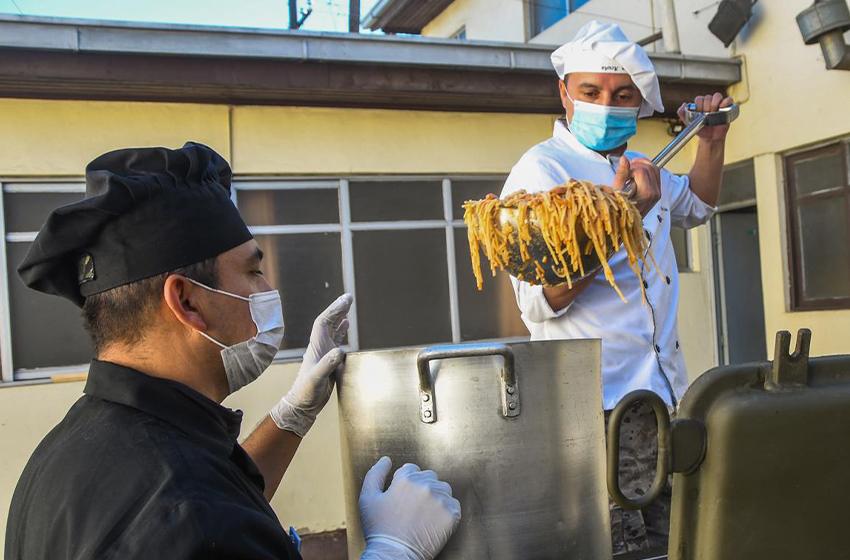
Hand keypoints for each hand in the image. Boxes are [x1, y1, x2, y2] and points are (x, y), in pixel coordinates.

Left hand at [269, 293, 352, 436]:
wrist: (302, 405)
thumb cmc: (306, 393)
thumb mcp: (316, 379)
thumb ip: (327, 364)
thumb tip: (340, 350)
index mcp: (316, 347)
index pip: (324, 322)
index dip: (334, 309)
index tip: (345, 300)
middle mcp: (320, 346)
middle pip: (329, 322)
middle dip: (338, 308)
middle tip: (349, 297)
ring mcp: (324, 352)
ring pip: (333, 329)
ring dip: (340, 316)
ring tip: (348, 305)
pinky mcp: (329, 360)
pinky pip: (337, 340)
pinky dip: (342, 330)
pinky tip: (347, 325)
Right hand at [359, 457, 461, 559]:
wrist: (394, 555)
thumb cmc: (379, 529)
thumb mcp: (367, 498)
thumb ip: (375, 474)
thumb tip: (386, 460)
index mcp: (406, 479)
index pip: (411, 469)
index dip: (405, 483)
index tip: (403, 497)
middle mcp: (425, 486)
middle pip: (429, 477)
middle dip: (421, 487)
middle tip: (412, 507)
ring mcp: (440, 500)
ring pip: (443, 488)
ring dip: (436, 496)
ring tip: (424, 513)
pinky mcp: (451, 515)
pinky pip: (454, 505)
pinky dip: (446, 511)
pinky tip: (434, 521)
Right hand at [612, 155, 659, 216]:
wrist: (625, 224)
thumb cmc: (618, 210)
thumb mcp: (617, 192)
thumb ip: (622, 174)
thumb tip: (624, 158)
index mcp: (646, 193)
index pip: (640, 170)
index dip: (630, 169)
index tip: (623, 175)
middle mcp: (655, 192)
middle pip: (649, 168)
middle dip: (636, 165)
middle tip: (626, 171)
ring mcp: (658, 193)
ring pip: (655, 169)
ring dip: (642, 165)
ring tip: (631, 169)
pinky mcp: (658, 192)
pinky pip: (656, 174)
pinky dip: (647, 169)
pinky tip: (638, 171)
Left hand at [678, 93, 733, 141]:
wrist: (711, 137)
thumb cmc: (701, 128)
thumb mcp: (689, 123)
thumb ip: (683, 114)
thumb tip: (683, 105)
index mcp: (700, 104)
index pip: (699, 99)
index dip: (699, 106)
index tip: (699, 114)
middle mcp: (709, 102)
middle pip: (707, 97)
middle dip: (706, 107)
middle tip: (706, 116)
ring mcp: (719, 103)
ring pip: (717, 96)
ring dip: (714, 104)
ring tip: (713, 113)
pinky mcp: (728, 107)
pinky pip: (729, 99)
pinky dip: (726, 101)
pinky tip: (722, 107)